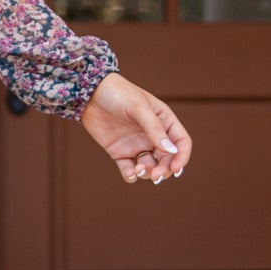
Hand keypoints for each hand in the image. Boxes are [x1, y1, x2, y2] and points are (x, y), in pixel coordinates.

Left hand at [79, 70, 191, 184]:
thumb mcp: (138, 107)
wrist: (89, 93)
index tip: (176, 169)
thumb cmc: (118, 93)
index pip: (181, 142)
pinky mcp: (120, 152)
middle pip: (167, 158)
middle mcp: (153, 135)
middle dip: (164, 169)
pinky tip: (130, 174)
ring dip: (148, 173)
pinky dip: (131, 175)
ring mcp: (136, 145)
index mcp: (164, 121)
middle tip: (156, 176)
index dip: (182, 157)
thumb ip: (154, 128)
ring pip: (150, 167)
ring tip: (139, 170)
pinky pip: (129, 169)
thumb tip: (171, 150)